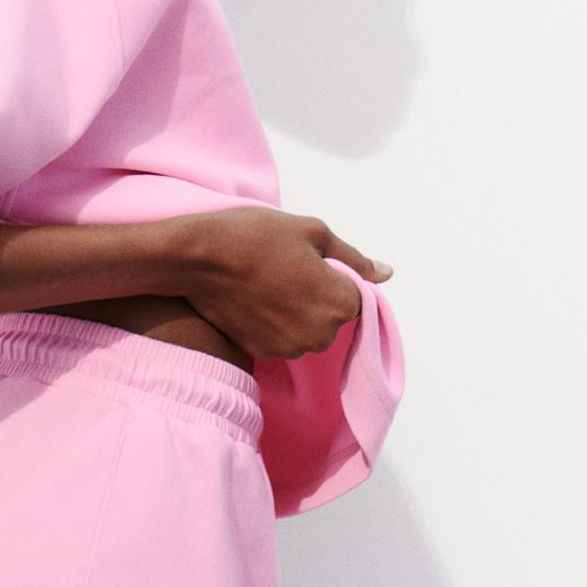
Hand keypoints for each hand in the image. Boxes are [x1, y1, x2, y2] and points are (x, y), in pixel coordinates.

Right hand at [173, 208, 393, 364]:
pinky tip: (254, 300)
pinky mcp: (264, 353)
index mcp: (340, 303)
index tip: (308, 263)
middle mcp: (321, 334)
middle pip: (332, 319)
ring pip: (306, 331)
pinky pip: (281, 340)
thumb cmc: (259, 236)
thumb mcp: (314, 232)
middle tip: (285, 270)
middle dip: (316, 298)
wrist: (201, 257)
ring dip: (296, 313)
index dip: (334, 278)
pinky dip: (273, 324)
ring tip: (267, 284)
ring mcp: (291, 348)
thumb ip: (354, 258)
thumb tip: (386, 273)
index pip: (355, 297)